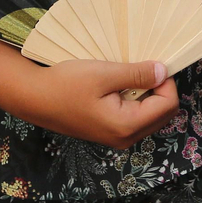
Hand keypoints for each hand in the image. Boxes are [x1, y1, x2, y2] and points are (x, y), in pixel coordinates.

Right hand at [11, 59, 178, 148]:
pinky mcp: (109, 131)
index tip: (151, 64)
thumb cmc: (66, 84)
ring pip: (150, 115)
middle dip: (160, 89)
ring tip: (130, 75)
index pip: (167, 105)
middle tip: (143, 68)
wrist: (34, 98)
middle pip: (163, 113)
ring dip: (148, 94)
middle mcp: (125, 138)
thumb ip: (137, 74)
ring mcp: (117, 137)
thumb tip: (163, 71)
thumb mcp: (104, 74)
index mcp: (126, 126)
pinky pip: (135, 117)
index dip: (166, 81)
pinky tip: (120, 85)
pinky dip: (136, 100)